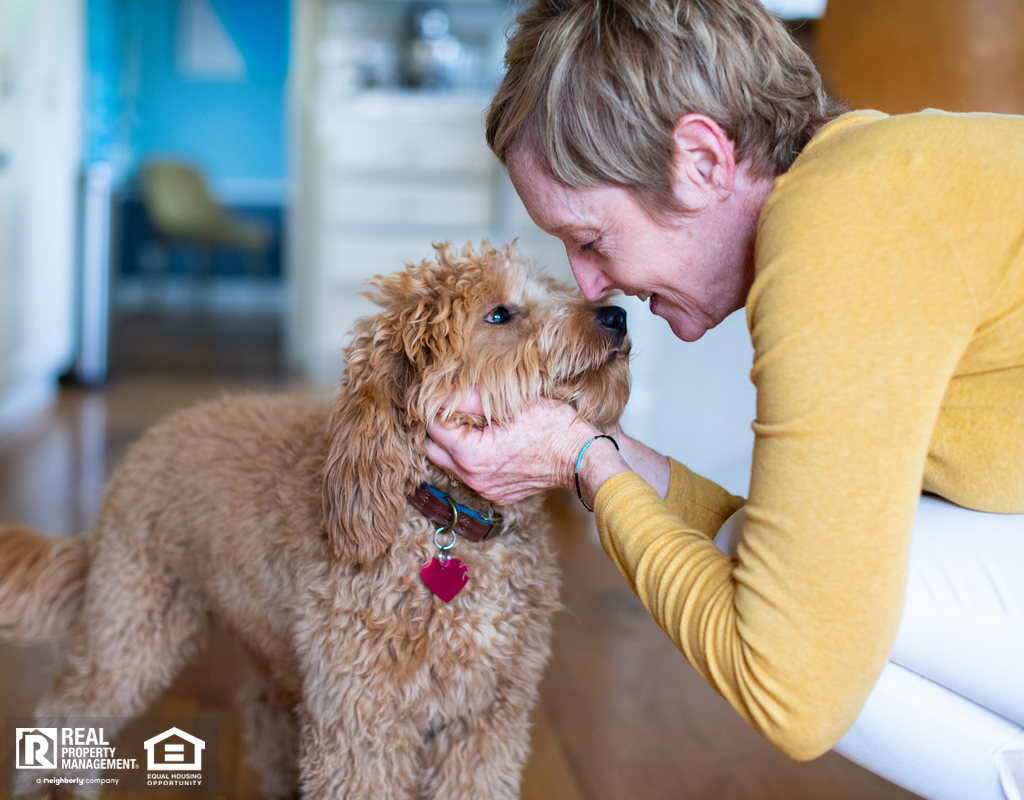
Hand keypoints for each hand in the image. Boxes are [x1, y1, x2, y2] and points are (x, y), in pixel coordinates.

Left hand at [426, 390, 610, 505]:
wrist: (580, 458)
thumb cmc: (552, 427)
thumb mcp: (510, 402)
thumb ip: (470, 398)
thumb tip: (442, 394)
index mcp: (472, 455)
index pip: (433, 428)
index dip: (437, 409)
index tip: (447, 397)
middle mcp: (474, 478)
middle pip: (434, 450)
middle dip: (439, 430)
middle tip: (454, 411)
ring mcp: (485, 489)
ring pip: (450, 465)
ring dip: (454, 446)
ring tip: (472, 426)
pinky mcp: (496, 495)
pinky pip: (471, 476)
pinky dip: (472, 460)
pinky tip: (490, 444)